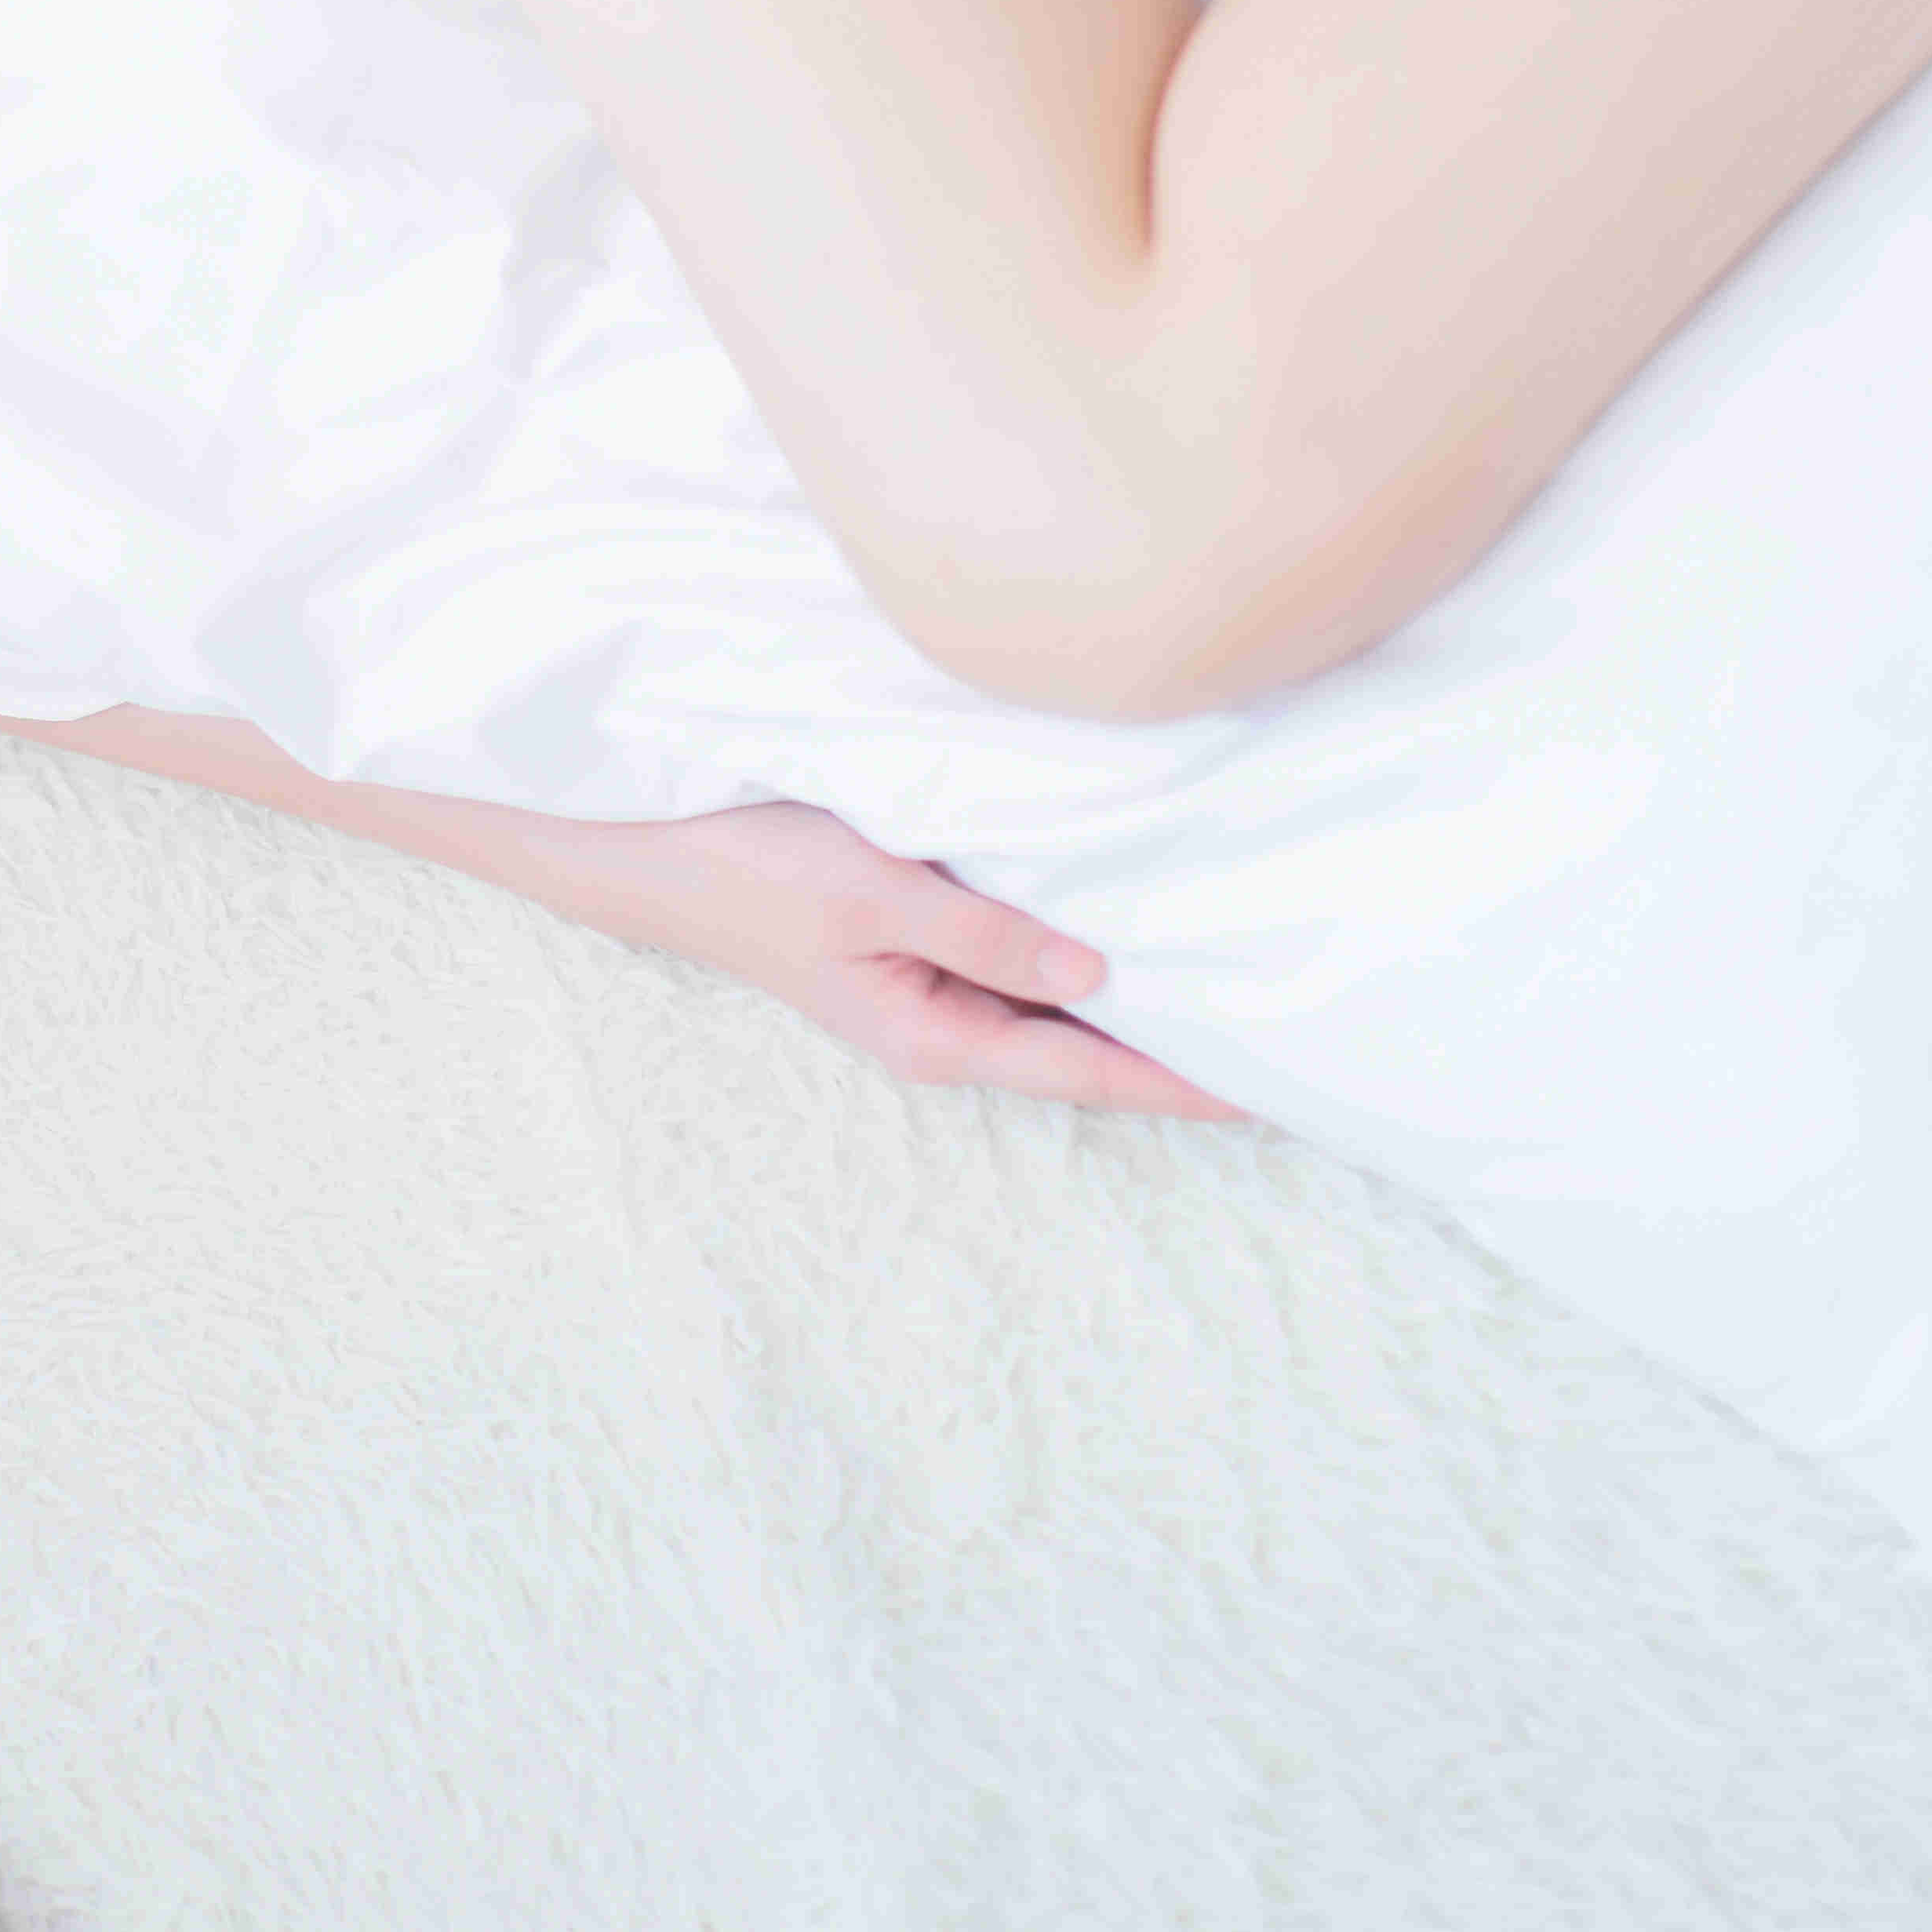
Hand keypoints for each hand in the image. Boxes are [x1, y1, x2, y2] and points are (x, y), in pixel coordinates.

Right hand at [468, 793, 1245, 1125]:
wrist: (643, 845)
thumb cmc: (744, 868)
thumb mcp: (865, 894)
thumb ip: (982, 929)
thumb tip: (1097, 965)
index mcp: (935, 1033)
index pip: (1089, 1067)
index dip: (1182, 1080)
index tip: (1273, 1086)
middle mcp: (944, 1020)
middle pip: (1087, 1043)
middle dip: (1179, 1041)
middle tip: (1289, 1028)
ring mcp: (932, 981)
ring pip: (1062, 998)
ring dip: (1138, 989)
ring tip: (1238, 975)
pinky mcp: (920, 937)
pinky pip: (1025, 953)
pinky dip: (1085, 940)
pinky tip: (1137, 915)